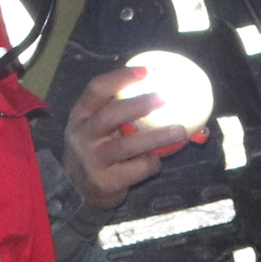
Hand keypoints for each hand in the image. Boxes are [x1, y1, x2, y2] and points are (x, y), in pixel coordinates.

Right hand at [64, 66, 188, 209]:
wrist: (80, 189)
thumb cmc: (97, 148)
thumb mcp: (97, 127)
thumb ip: (117, 110)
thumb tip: (159, 89)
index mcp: (81, 115)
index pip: (97, 89)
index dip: (121, 78)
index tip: (146, 71)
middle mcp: (83, 135)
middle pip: (111, 115)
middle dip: (139, 104)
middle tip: (164, 97)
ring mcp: (93, 160)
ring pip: (128, 145)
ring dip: (157, 137)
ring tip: (180, 130)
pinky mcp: (106, 181)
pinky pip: (138, 168)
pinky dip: (152, 163)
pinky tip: (156, 161)